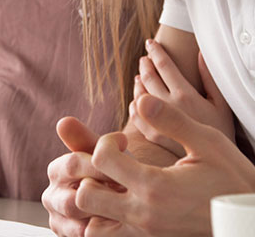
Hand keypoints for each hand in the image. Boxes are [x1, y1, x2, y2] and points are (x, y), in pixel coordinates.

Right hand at [42, 117, 119, 235]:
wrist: (126, 197)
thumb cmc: (114, 171)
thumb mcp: (103, 153)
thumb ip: (85, 139)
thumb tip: (63, 121)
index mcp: (57, 170)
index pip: (73, 164)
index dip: (102, 164)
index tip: (125, 162)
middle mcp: (52, 196)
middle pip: (74, 199)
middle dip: (105, 196)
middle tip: (128, 191)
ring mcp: (60, 221)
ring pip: (81, 224)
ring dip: (106, 216)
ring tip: (126, 206)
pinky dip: (105, 230)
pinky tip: (120, 221)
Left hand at [75, 95, 254, 235]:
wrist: (249, 219)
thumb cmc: (231, 176)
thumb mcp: (207, 141)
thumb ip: (171, 120)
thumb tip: (140, 100)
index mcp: (156, 187)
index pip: (101, 159)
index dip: (106, 141)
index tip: (121, 140)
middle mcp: (144, 215)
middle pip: (85, 196)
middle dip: (87, 172)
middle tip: (107, 161)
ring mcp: (144, 233)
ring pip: (92, 226)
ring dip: (92, 200)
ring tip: (108, 181)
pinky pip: (109, 236)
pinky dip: (102, 220)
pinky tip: (117, 199)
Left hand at [130, 40, 234, 156]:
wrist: (217, 166)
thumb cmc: (222, 132)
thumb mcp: (221, 104)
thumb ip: (209, 78)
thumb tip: (199, 54)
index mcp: (185, 96)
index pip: (164, 66)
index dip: (156, 51)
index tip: (150, 43)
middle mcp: (168, 107)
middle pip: (148, 77)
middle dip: (145, 64)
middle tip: (144, 58)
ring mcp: (157, 122)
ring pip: (139, 94)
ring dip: (138, 81)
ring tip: (140, 75)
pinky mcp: (152, 136)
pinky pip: (135, 115)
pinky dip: (134, 103)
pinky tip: (136, 99)